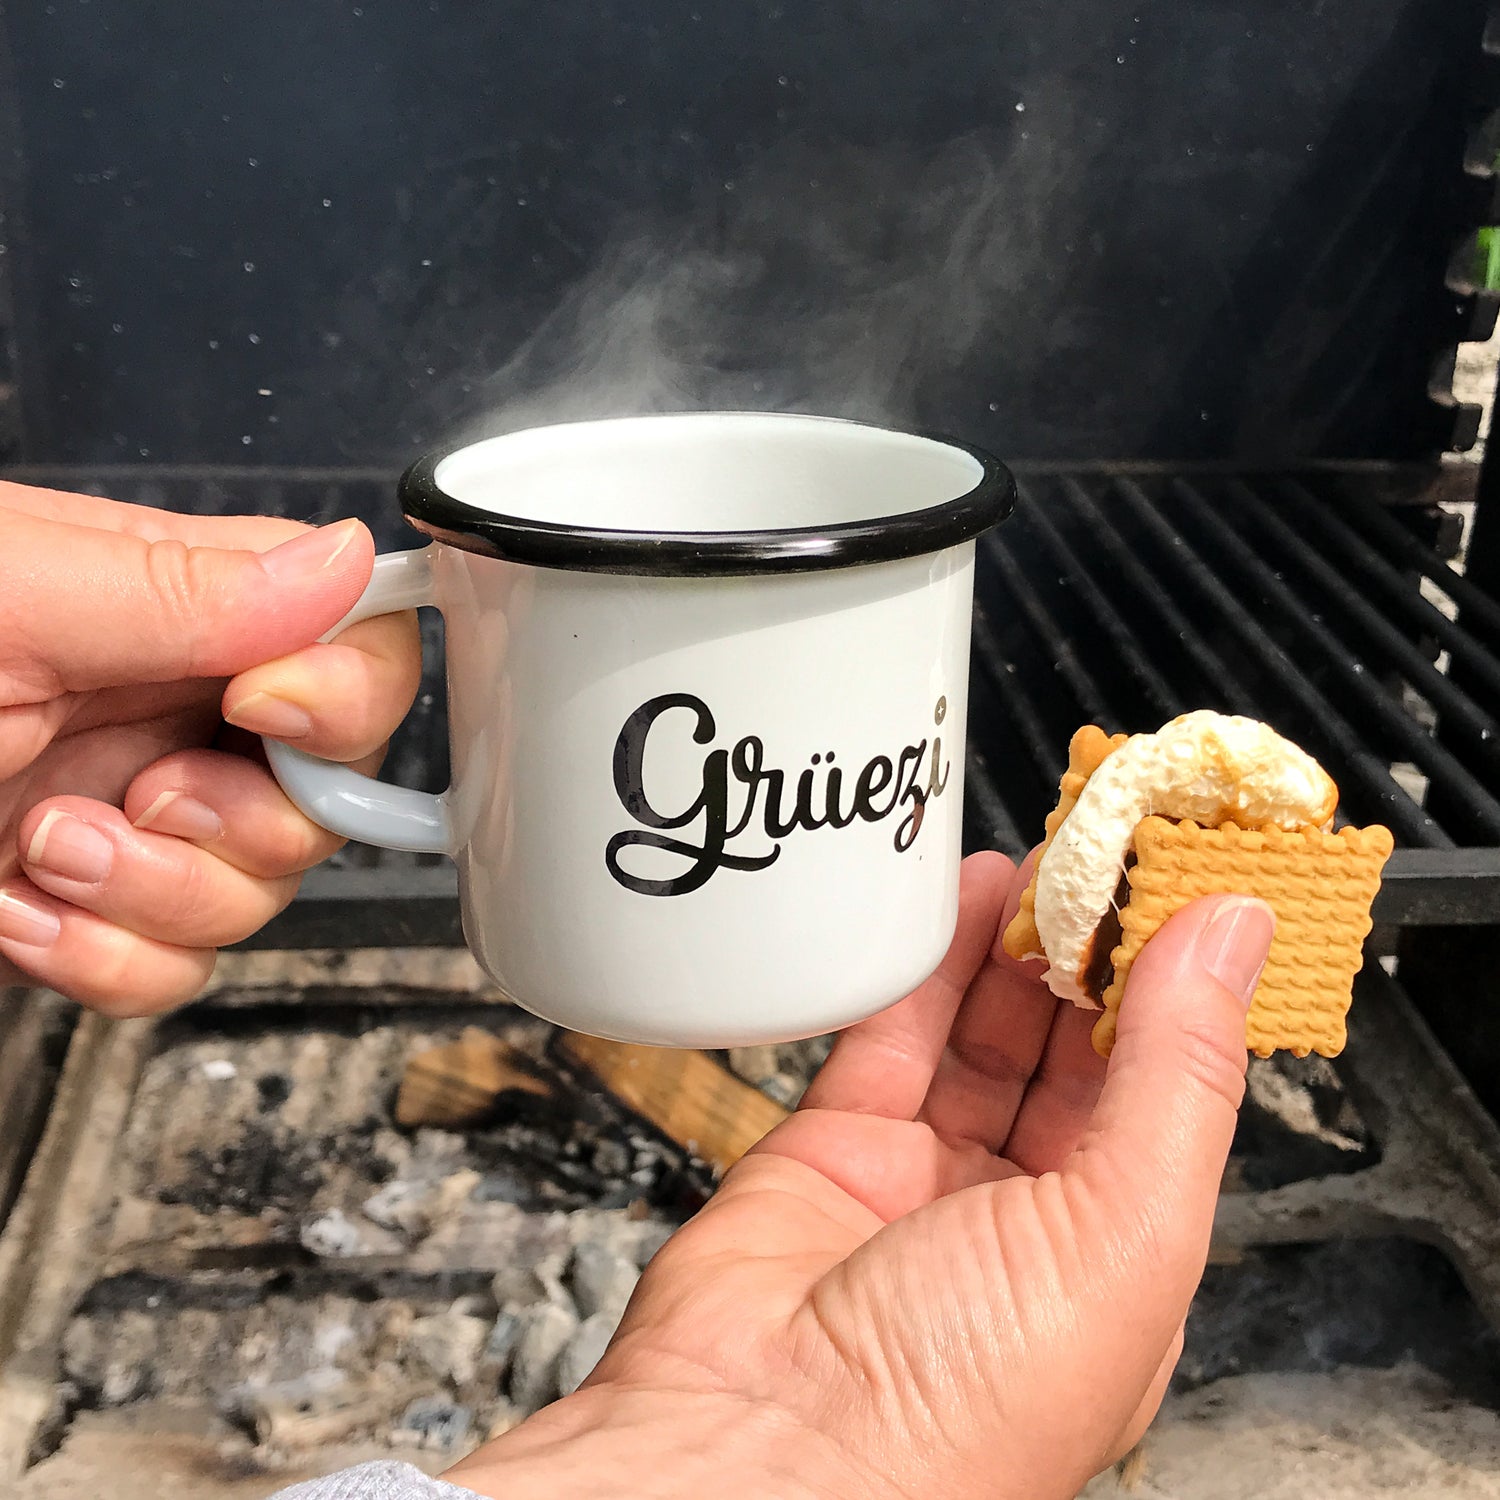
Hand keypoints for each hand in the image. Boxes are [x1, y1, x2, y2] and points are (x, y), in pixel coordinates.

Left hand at [0, 483, 419, 1011]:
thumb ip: (183, 589)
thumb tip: (346, 560)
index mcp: (168, 608)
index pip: (353, 643)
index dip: (343, 696)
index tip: (264, 712)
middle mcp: (164, 712)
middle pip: (325, 795)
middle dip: (240, 823)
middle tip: (137, 793)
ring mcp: (127, 816)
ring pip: (257, 896)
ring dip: (155, 898)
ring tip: (37, 851)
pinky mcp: (80, 908)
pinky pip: (171, 969)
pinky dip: (99, 960)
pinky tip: (16, 908)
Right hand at [446, 853, 1271, 1499]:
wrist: (757, 1457)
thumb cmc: (954, 1414)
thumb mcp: (1123, 1233)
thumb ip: (1175, 1073)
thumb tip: (1232, 940)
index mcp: (1115, 1262)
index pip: (1162, 1093)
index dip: (1174, 988)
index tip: (1181, 890)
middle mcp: (1022, 1223)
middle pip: (1070, 1054)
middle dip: (1090, 955)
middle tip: (1102, 859)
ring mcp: (922, 1182)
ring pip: (980, 1033)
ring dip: (1011, 947)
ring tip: (1038, 864)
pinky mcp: (832, 1148)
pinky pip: (888, 1034)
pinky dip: (924, 966)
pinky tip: (956, 904)